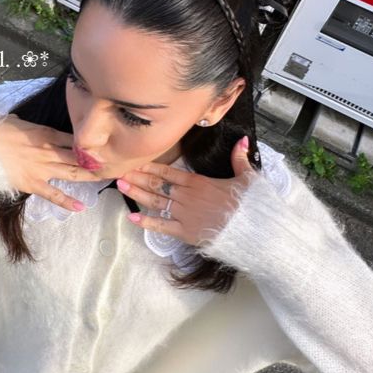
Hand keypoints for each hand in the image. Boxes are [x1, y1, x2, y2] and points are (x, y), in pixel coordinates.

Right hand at [0, 116, 101, 212]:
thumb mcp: (19, 121)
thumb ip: (31, 126)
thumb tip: (29, 125)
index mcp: (47, 133)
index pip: (75, 138)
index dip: (92, 143)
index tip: (107, 145)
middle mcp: (49, 151)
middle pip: (80, 156)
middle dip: (99, 160)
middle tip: (117, 163)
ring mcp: (42, 169)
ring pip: (73, 173)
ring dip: (91, 176)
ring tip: (107, 179)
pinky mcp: (33, 184)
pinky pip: (53, 194)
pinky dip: (67, 201)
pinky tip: (82, 206)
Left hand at [117, 137, 255, 246]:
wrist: (253, 230)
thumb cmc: (251, 205)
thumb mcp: (248, 178)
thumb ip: (239, 159)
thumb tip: (242, 140)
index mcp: (199, 182)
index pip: (169, 172)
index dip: (151, 167)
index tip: (136, 162)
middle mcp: (187, 196)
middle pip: (157, 185)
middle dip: (138, 178)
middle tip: (119, 172)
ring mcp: (185, 214)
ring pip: (156, 202)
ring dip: (137, 194)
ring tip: (120, 187)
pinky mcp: (186, 232)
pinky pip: (162, 226)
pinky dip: (147, 222)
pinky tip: (132, 217)